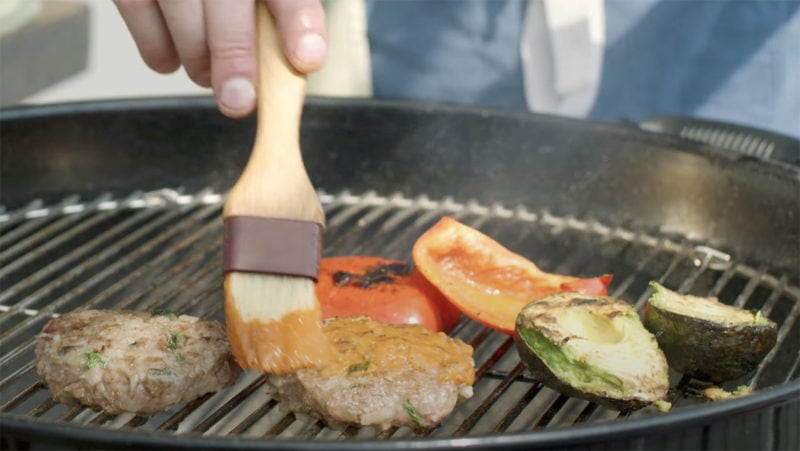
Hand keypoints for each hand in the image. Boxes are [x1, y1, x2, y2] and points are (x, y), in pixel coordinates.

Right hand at [114, 0, 326, 117]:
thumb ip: (279, 16)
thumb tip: (295, 66)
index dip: (299, 22)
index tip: (306, 60)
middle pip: (226, 0)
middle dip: (234, 55)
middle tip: (238, 100)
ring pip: (180, 7)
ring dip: (197, 58)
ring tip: (208, 78)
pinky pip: (139, 10)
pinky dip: (160, 50)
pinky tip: (175, 60)